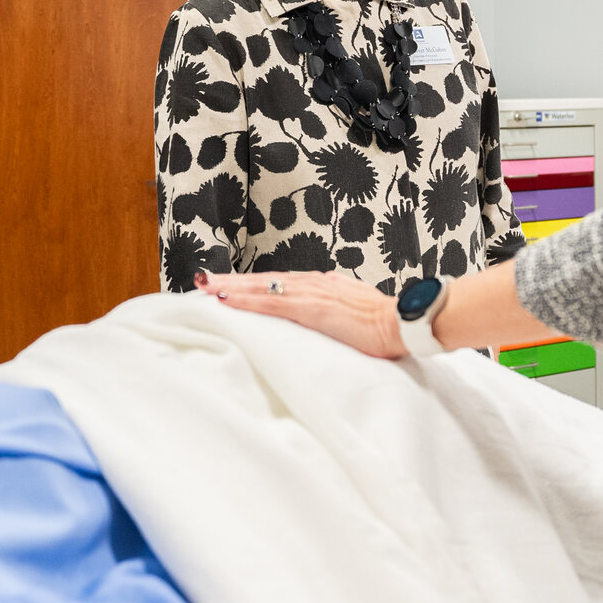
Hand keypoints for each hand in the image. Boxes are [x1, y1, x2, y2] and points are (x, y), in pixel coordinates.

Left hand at [195, 269, 404, 358]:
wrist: (402, 321)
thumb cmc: (382, 319)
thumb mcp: (352, 305)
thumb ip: (335, 298)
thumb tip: (324, 293)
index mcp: (319, 284)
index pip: (276, 283)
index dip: (249, 284)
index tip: (225, 286)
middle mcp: (310, 283)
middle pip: (261, 281)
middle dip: (230, 282)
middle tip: (201, 280)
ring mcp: (310, 293)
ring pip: (260, 288)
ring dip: (230, 287)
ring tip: (204, 286)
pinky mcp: (311, 308)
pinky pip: (270, 304)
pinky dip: (245, 300)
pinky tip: (225, 300)